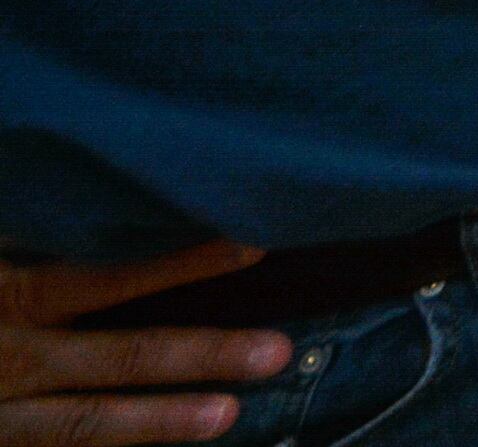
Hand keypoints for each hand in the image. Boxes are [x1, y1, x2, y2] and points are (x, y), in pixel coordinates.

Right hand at [0, 242, 289, 445]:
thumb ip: (38, 250)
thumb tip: (130, 230)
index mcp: (9, 297)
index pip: (103, 279)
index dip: (180, 266)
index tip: (252, 248)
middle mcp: (8, 360)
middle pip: (115, 357)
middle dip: (198, 354)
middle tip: (274, 351)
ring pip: (82, 423)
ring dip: (160, 421)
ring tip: (229, 414)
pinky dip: (111, 446)